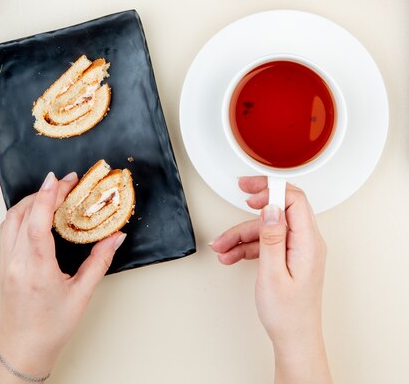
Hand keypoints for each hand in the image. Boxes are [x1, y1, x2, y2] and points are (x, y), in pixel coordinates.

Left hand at [0, 171, 125, 382]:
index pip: (36, 224)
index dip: (46, 197)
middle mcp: (16, 262)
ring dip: (31, 200)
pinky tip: (36, 212)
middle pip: (24, 214)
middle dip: (45, 192)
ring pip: (12, 219)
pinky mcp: (3, 263)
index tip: (59, 179)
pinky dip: (22, 213)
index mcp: (36, 270)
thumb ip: (99, 262)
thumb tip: (116, 238)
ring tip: (53, 193)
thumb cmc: (51, 328)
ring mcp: (6, 262)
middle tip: (68, 183)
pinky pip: (7, 228)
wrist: (22, 350)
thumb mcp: (82, 295)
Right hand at [210, 177, 331, 383]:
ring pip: (268, 226)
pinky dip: (247, 245)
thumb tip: (272, 208)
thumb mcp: (273, 274)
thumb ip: (271, 238)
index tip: (251, 190)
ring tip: (222, 246)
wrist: (294, 340)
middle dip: (256, 201)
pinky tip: (231, 254)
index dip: (272, 189)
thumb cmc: (288, 315)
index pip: (294, 199)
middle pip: (282, 207)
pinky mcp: (289, 256)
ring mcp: (298, 248)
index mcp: (308, 243)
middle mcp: (307, 242)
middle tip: (240, 192)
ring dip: (242, 233)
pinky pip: (267, 241)